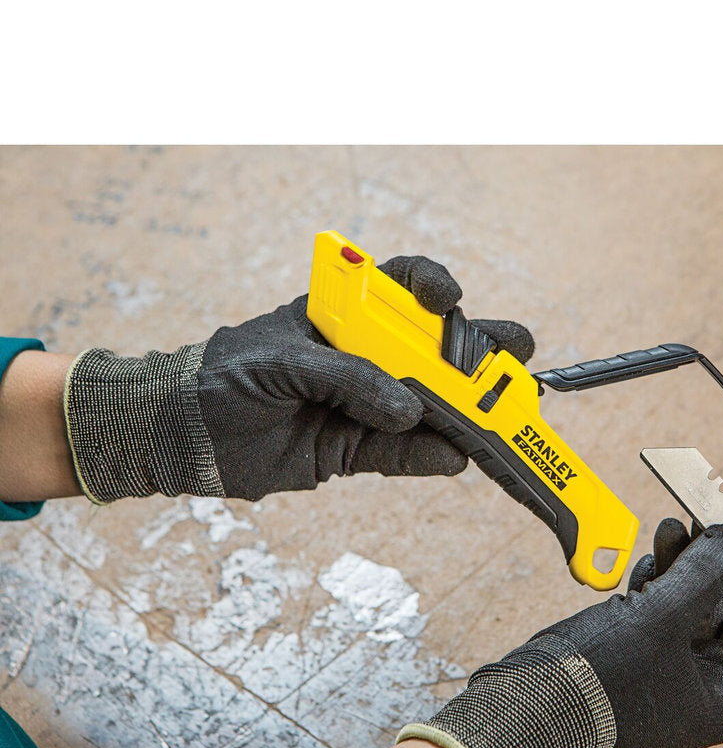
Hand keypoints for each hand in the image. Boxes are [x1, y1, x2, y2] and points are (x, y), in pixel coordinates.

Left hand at [63, 256, 533, 502]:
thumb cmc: (225, 375)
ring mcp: (365, 405)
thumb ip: (346, 379)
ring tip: (502, 419)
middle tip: (512, 359)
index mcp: (346, 315)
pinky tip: (458, 458)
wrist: (185, 434)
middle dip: (478, 353)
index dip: (433, 289)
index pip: (403, 289)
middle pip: (435, 350)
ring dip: (467, 411)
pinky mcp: (354, 451)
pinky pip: (402, 454)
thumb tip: (410, 410)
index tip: (446, 302)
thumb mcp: (281, 363)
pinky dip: (430, 456)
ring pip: (429, 405)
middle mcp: (366, 356)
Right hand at [398, 519, 722, 747]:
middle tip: (710, 518)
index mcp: (722, 701)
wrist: (525, 705)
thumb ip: (705, 572)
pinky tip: (650, 558)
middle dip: (714, 563)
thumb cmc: (597, 673)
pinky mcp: (633, 667)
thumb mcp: (661, 615)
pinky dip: (657, 585)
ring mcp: (664, 682)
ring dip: (682, 566)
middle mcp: (698, 695)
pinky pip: (659, 618)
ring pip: (689, 611)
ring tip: (671, 525)